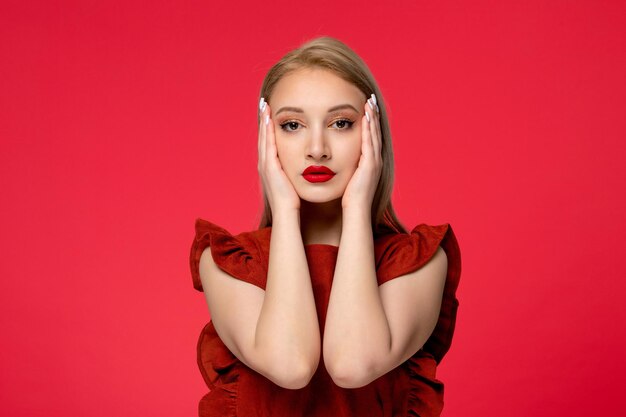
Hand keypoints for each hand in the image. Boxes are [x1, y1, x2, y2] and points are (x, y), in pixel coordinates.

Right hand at [257, 99, 300, 212]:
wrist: (287, 214)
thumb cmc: (293, 200)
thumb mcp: (293, 181)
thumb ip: (295, 171)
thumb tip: (304, 163)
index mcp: (271, 166)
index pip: (268, 142)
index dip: (268, 127)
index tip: (271, 112)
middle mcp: (265, 163)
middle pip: (263, 136)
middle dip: (264, 119)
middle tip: (265, 103)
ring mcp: (265, 165)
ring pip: (263, 138)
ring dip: (264, 121)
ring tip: (265, 106)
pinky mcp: (269, 167)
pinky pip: (267, 145)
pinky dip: (267, 132)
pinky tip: (270, 120)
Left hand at [341, 94, 382, 210]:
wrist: (355, 211)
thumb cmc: (349, 197)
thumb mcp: (348, 176)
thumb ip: (346, 166)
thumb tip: (336, 157)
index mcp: (370, 162)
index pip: (370, 136)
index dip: (370, 121)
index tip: (366, 106)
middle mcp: (375, 160)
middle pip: (375, 132)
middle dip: (374, 115)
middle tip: (370, 98)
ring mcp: (375, 162)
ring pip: (374, 135)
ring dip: (373, 118)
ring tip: (370, 102)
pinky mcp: (371, 166)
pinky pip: (370, 143)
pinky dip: (369, 130)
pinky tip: (366, 118)